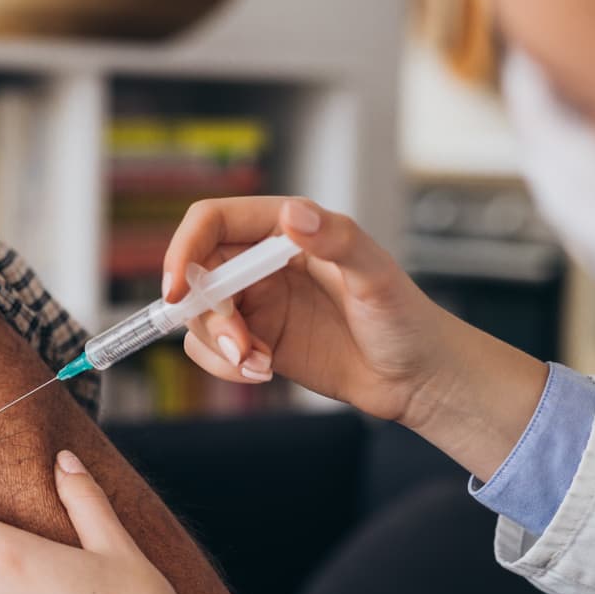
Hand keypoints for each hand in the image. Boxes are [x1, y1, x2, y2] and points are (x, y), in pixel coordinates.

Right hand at [163, 197, 454, 423]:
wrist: (417, 378)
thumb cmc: (406, 319)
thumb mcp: (377, 275)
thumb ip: (337, 240)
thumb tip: (294, 215)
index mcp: (287, 229)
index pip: (213, 222)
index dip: (184, 248)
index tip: (177, 289)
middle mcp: (264, 262)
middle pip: (198, 273)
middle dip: (207, 313)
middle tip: (239, 345)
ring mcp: (258, 303)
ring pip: (199, 316)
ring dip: (218, 344)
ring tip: (259, 364)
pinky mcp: (257, 341)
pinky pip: (212, 350)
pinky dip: (226, 365)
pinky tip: (264, 371)